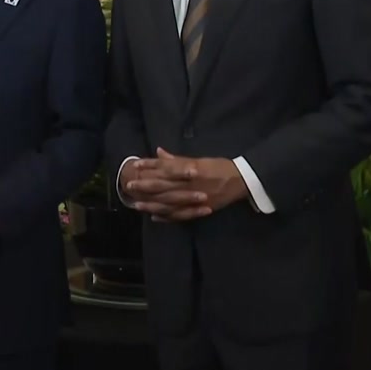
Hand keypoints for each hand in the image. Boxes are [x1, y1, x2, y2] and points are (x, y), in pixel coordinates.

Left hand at [127, 148, 247, 220]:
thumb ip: (177, 159)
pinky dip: (166, 217)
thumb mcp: (199, 160)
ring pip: (169, 203)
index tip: (135, 166)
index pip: (165, 168)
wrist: (240, 181)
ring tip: (137, 204)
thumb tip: (158, 152)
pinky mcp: (198, 210)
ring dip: (152, 204)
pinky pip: (180, 215)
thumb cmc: (219, 167)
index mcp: (190, 169)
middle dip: (145, 186)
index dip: (149, 167)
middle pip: (163, 186)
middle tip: (129, 186)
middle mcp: (190, 184)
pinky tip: (154, 217)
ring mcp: (194, 199)